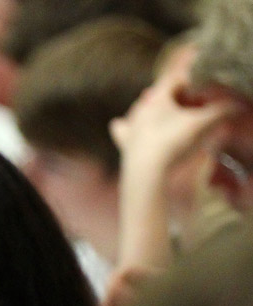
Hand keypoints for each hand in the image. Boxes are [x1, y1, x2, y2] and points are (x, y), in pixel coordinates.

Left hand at [111, 48, 237, 179]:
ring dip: (153, 108)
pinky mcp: (124, 142)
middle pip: (160, 94)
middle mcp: (140, 107)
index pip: (175, 79)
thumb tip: (237, 105)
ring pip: (140, 108)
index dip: (190, 79)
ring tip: (167, 113)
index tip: (202, 83)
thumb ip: (220, 111)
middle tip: (192, 102)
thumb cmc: (174, 142)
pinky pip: (121, 128)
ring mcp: (130, 125)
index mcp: (158, 97)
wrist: (148, 173)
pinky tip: (120, 123)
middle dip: (176, 96)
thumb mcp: (202, 124)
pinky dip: (124, 125)